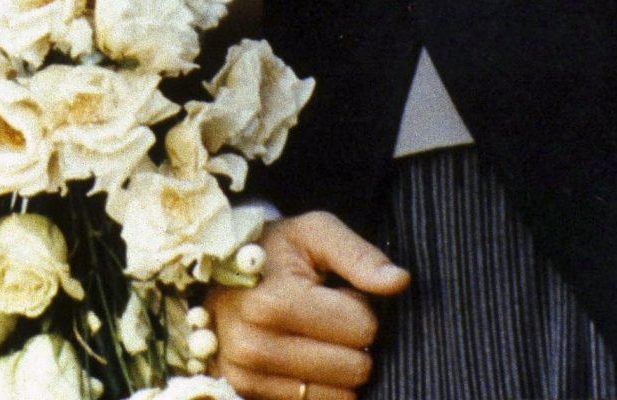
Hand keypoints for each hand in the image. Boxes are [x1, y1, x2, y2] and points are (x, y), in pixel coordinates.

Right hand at [207, 211, 408, 399]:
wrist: (217, 271)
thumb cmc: (276, 250)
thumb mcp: (315, 233)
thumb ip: (358, 254)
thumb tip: (399, 281)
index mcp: (270, 302)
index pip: (362, 328)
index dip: (359, 308)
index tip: (334, 292)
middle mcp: (252, 346)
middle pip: (355, 368)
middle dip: (351, 342)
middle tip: (325, 317)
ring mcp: (247, 376)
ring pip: (341, 396)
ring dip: (338, 368)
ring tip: (312, 334)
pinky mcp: (246, 394)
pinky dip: (321, 387)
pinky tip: (301, 356)